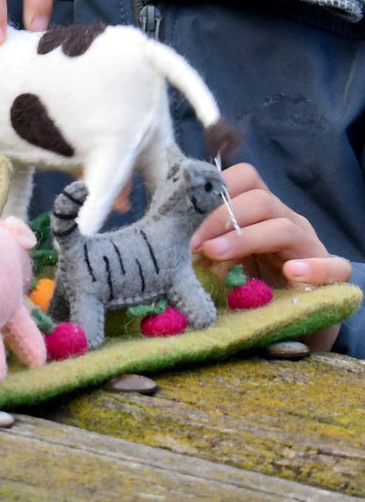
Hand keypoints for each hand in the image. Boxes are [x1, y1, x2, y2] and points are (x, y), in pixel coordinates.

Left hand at [190, 162, 350, 349]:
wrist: (294, 321)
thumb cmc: (252, 285)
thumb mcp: (222, 262)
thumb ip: (202, 248)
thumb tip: (167, 244)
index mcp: (258, 212)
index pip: (242, 179)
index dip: (212, 194)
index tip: (182, 221)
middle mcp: (285, 221)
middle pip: (259, 198)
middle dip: (220, 216)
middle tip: (192, 243)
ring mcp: (310, 247)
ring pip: (284, 226)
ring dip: (246, 238)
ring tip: (216, 254)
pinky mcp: (332, 278)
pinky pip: (334, 266)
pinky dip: (314, 268)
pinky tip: (291, 274)